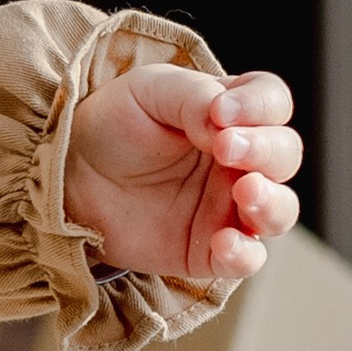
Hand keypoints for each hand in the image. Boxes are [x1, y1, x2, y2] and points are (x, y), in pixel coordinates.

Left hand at [60, 65, 300, 288]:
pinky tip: (223, 242)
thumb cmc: (111, 125)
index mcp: (232, 115)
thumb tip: (228, 119)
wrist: (66, 176)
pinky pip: (247, 259)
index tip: (223, 112)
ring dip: (272, 202)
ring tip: (246, 192)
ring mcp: (228, 207)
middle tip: (226, 148)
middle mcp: (239, 161)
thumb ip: (193, 95)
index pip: (273, 104)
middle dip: (266, 151)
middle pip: (284, 155)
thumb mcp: (147, 91)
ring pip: (280, 210)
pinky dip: (244, 254)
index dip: (261, 106)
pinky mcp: (209, 250)